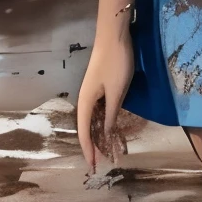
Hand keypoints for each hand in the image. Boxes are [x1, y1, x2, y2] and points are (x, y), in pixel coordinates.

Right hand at [74, 29, 133, 172]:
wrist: (114, 35)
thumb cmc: (115, 64)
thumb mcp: (117, 92)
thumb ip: (111, 114)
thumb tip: (105, 133)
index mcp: (85, 102)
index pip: (84, 132)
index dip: (88, 149)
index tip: (92, 165)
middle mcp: (85, 98)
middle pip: (86, 126)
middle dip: (92, 144)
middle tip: (101, 161)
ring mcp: (92, 90)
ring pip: (93, 118)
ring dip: (98, 133)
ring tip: (107, 148)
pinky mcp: (100, 84)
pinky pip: (99, 108)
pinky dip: (103, 120)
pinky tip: (110, 125)